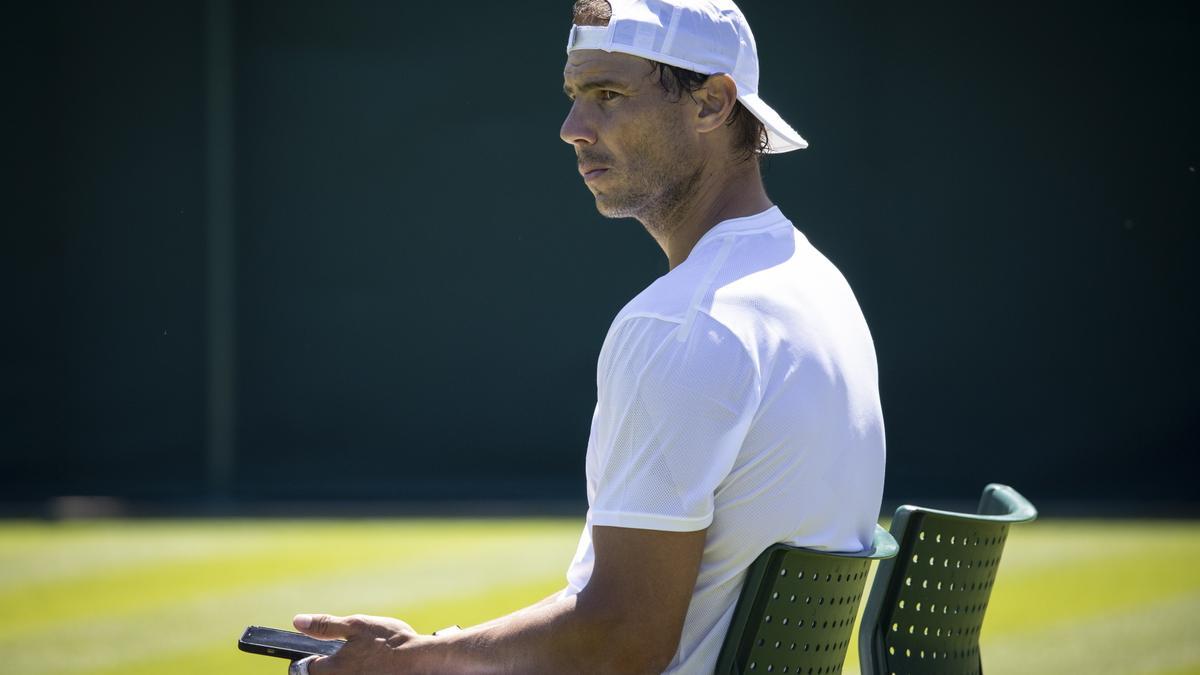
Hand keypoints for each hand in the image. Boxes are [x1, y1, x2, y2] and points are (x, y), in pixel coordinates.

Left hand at [292, 613, 422, 674]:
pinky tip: (378, 667)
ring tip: (369, 660)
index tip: (326, 651)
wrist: (420, 661)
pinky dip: (365, 671)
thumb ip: (326, 626)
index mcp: (331, 669)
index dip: (314, 657)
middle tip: (355, 653)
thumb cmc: (389, 642)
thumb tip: (298, 621)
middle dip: (335, 664)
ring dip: (351, 669)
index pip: (305, 668)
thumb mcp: (356, 625)